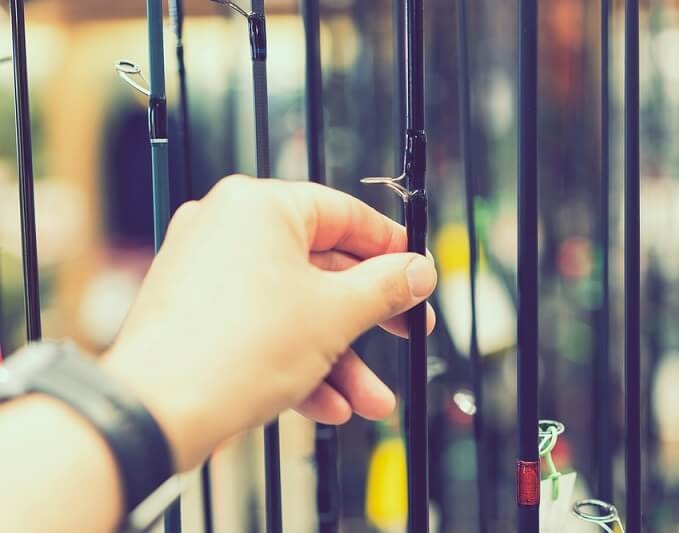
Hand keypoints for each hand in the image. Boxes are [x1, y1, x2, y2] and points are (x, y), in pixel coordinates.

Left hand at [103, 176, 436, 470]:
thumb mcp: (335, 315)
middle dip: (368, 316)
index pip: (344, 214)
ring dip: (338, 355)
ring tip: (370, 397)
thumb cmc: (232, 350)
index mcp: (259, 207)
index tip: (415, 271)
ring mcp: (207, 273)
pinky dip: (298, 362)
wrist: (158, 413)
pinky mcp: (197, 314)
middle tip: (405, 330)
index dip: (389, 247)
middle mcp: (228, 230)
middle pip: (321, 267)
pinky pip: (262, 329)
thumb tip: (417, 272)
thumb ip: (386, 287)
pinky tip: (328, 404)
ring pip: (294, 308)